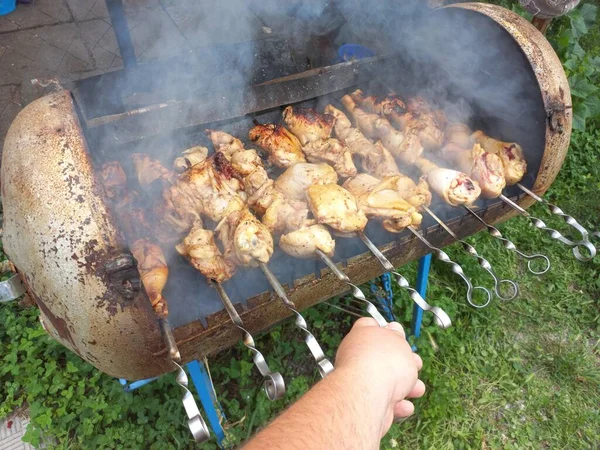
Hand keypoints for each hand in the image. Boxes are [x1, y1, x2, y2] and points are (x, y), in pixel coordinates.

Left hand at [334, 317, 424, 435]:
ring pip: (388, 383)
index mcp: (362, 336)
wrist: (370, 395)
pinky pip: (386, 403)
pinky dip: (398, 405)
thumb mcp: (398, 340)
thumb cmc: (384, 363)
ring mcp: (361, 382)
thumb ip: (396, 335)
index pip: (369, 325)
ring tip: (418, 388)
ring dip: (407, 387)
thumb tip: (394, 329)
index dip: (384, 328)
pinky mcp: (367, 403)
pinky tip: (405, 405)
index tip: (397, 334)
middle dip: (405, 363)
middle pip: (384, 357)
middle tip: (415, 364)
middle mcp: (358, 357)